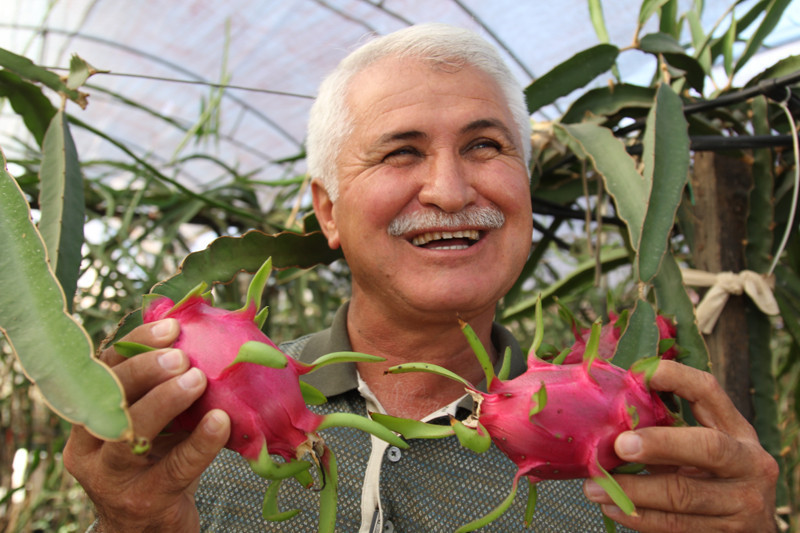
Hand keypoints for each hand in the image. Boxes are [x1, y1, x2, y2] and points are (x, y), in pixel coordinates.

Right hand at [63, 319, 230, 531]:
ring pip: (128, 433)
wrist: (151, 528)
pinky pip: (174, 467)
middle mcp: (89, 446)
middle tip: (182, 356)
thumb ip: (165, 388)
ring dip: (165, 401)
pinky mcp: (144, 501)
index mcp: (89, 416)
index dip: (135, 345)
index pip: (104, 370)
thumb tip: (203, 335)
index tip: (171, 327)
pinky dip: (200, 442)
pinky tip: (221, 422)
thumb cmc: (157, 462)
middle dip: (144, 370)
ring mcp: (112, 478)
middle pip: (108, 398)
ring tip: (198, 380)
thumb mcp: (154, 422)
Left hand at [583, 360, 778, 532]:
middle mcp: (749, 463)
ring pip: (683, 495)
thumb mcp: (701, 448)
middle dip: (660, 444)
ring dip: (633, 490)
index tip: (637, 375)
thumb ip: (667, 430)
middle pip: (707, 447)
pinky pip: (676, 525)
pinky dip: (640, 517)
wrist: (751, 530)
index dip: (676, 379)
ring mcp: (743, 503)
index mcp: (738, 431)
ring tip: (594, 487)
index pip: (710, 392)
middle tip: (619, 445)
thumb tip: (606, 414)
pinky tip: (613, 508)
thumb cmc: (712, 478)